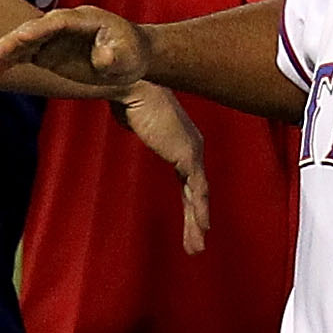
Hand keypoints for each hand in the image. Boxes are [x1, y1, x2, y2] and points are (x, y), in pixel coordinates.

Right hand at [0, 3, 154, 93]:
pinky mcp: (45, 51)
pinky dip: (5, 63)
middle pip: (33, 30)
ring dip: (2, 56)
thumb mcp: (130, 56)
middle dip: (13, 42)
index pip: (58, 22)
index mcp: (85, 19)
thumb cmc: (132, 53)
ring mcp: (51, 37)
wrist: (130, 55)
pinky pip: (21, 56)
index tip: (21, 38)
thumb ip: (116, 57)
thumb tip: (103, 58)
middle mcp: (62, 25)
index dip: (38, 29)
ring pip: (22, 43)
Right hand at [120, 83, 209, 252]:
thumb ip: (136, 123)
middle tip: (196, 242)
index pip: (188, 178)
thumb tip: (129, 122)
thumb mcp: (133, 115)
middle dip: (195, 219)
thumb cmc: (130, 95)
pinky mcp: (188, 156)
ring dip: (197, 223)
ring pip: (198, 196)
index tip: (191, 218)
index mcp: (180, 142)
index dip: (190, 200)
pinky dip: (200, 211)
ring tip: (196, 247)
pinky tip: (203, 229)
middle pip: (196, 192)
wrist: (136, 85)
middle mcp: (191, 148)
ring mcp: (193, 152)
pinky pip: (196, 190)